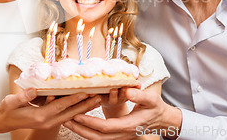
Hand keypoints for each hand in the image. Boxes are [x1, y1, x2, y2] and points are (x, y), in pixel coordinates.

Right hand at [0, 88, 101, 132]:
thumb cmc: (7, 110)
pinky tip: (84, 106)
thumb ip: (23, 96)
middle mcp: (47, 121)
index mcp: (40, 116)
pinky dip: (76, 111)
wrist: (2, 122)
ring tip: (97, 100)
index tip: (86, 92)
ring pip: (71, 115)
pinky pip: (66, 116)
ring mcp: (49, 123)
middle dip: (86, 105)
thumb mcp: (11, 102)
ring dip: (84, 108)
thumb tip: (34, 89)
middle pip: (71, 112)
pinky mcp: (48, 121)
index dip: (74, 99)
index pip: (61, 106)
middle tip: (99, 96)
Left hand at [63, 88, 181, 139]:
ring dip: (81, 131)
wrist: (162, 120)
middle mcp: (122, 134)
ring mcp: (120, 136)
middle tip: (64, 120)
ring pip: (97, 138)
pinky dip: (88, 131)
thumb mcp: (151, 99)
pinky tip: (79, 123)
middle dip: (80, 129)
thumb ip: (140, 95)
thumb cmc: (156, 107)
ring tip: (67, 121)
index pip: (105, 127)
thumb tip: (127, 91)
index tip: (77, 114)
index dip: (90, 122)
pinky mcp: (118, 135)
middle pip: (97, 137)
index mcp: (128, 125)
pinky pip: (100, 136)